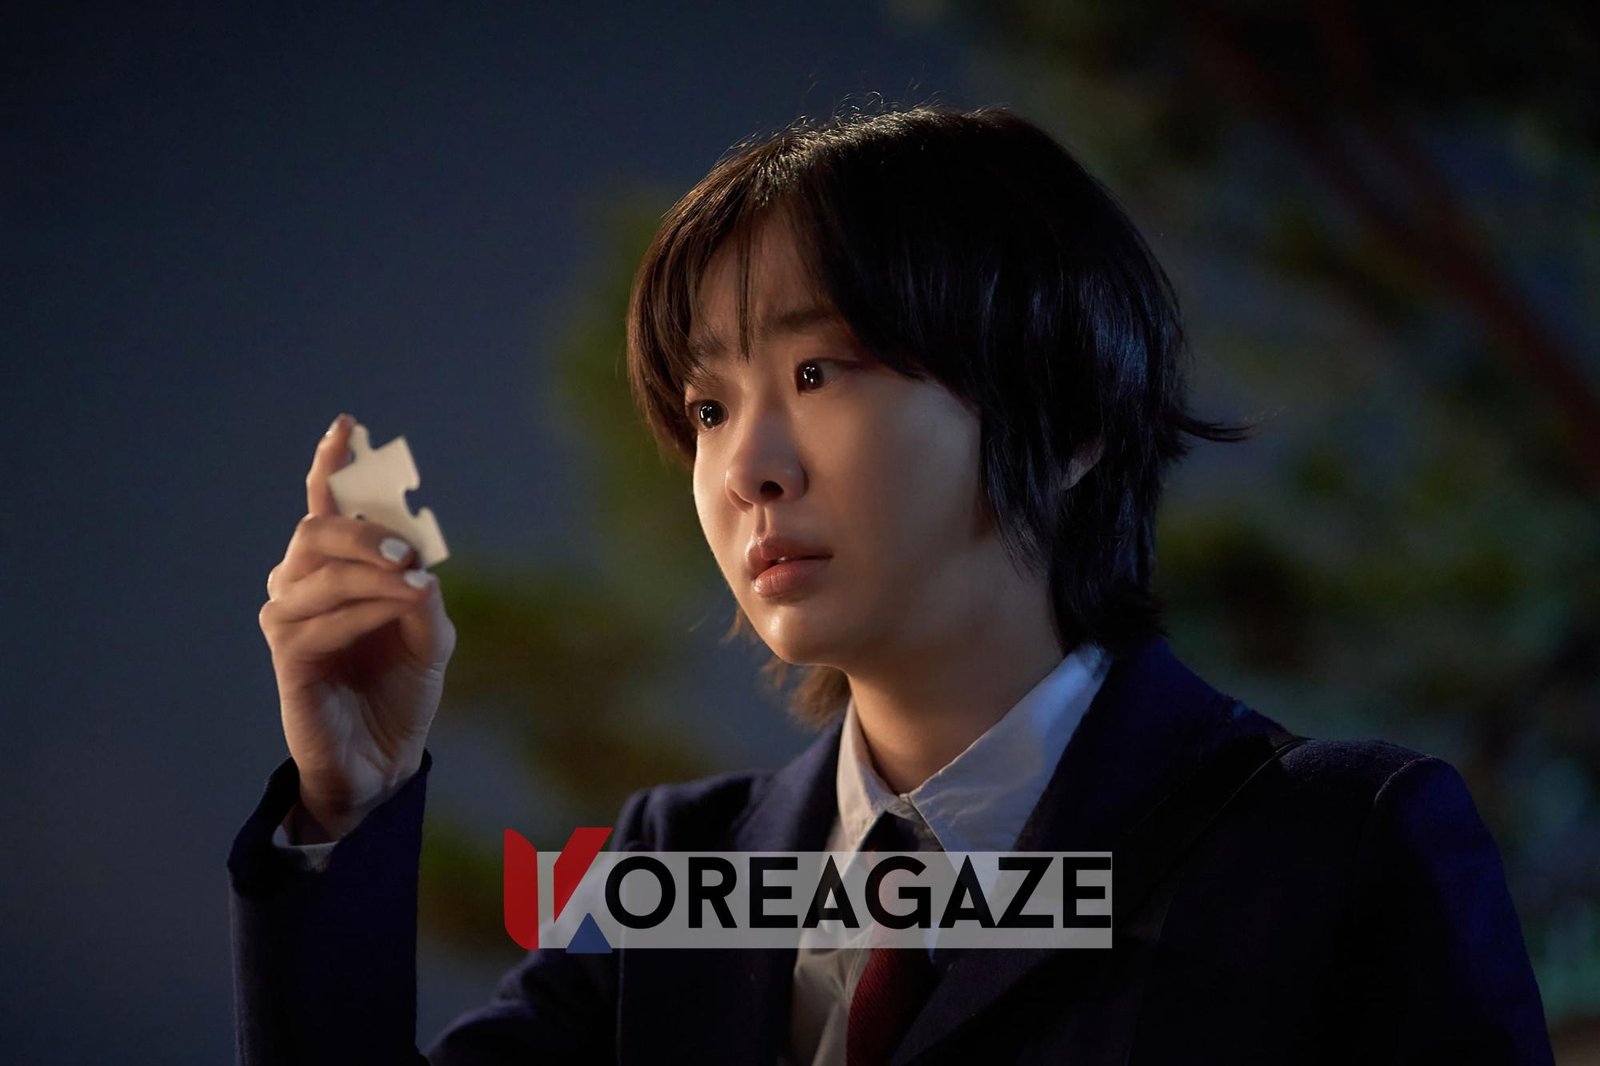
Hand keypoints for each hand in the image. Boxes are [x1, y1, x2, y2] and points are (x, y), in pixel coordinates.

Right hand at [257, 413, 456, 841]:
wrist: (384, 756)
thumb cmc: (400, 686)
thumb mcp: (430, 633)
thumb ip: (423, 592)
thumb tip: (417, 564)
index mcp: (337, 567)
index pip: (326, 503)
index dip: (333, 463)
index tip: (349, 424)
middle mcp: (302, 583)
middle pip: (318, 530)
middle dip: (366, 530)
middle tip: (408, 549)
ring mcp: (289, 618)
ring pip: (323, 572)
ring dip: (375, 576)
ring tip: (416, 586)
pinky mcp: (287, 656)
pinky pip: (323, 620)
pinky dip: (364, 613)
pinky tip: (392, 617)